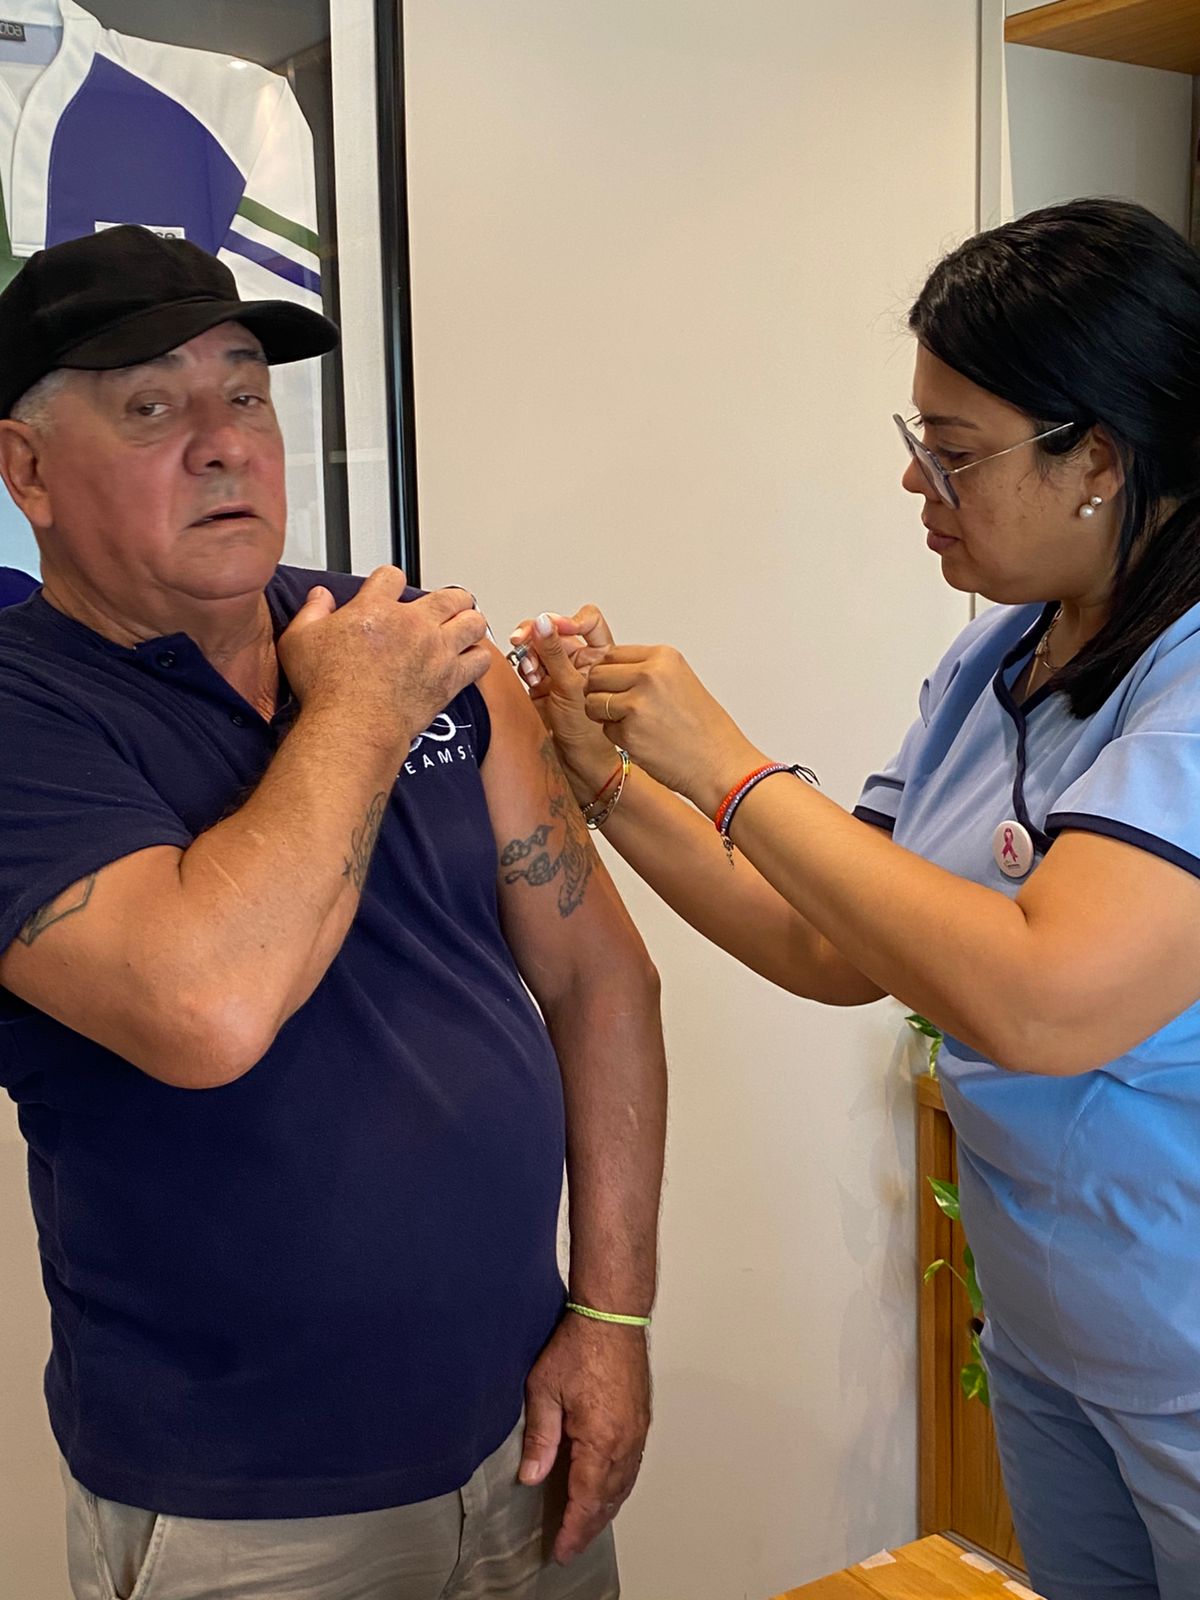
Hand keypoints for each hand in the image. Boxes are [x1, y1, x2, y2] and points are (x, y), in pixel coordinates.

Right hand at [279, 567, 489, 756]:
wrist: (353, 726)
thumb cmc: (327, 688)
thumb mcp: (299, 640)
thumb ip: (311, 612)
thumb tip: (320, 597)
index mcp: (376, 608)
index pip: (392, 576)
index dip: (391, 581)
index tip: (392, 590)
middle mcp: (412, 624)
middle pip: (450, 595)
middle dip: (451, 599)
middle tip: (448, 606)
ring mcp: (435, 650)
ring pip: (473, 622)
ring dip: (470, 623)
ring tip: (465, 628)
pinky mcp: (450, 679)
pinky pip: (480, 660)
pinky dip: (478, 659)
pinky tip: (470, 661)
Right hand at [508, 608, 620, 802]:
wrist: (574, 764)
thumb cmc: (588, 734)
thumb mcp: (572, 687)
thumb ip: (555, 652)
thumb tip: (544, 622)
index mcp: (599, 656)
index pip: (587, 621)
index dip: (571, 620)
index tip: (557, 627)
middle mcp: (578, 661)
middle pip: (554, 630)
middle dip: (538, 635)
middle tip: (525, 640)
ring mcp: (558, 672)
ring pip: (537, 646)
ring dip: (529, 653)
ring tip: (532, 669)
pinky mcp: (540, 684)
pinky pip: (526, 663)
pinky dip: (523, 666)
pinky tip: (528, 677)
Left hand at [519, 1314, 649, 1564]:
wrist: (612, 1316)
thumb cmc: (580, 1345)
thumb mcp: (544, 1391)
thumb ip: (540, 1438)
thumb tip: (530, 1477)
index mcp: (601, 1441)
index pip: (586, 1500)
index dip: (573, 1529)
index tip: (561, 1550)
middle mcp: (625, 1442)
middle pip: (608, 1500)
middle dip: (589, 1527)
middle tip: (571, 1546)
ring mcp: (637, 1431)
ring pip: (623, 1485)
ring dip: (605, 1509)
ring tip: (587, 1525)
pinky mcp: (640, 1418)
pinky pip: (631, 1465)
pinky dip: (618, 1486)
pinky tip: (607, 1489)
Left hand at [579, 643, 761, 814]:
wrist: (720, 764)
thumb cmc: (704, 729)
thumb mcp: (679, 681)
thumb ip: (646, 671)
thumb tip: (609, 670)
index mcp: (663, 657)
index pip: (611, 654)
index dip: (609, 673)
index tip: (617, 687)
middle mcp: (649, 674)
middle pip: (596, 674)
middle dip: (600, 692)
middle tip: (618, 709)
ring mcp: (637, 703)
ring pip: (592, 701)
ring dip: (603, 715)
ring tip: (631, 724)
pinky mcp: (629, 731)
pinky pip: (604, 728)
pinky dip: (617, 737)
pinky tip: (642, 740)